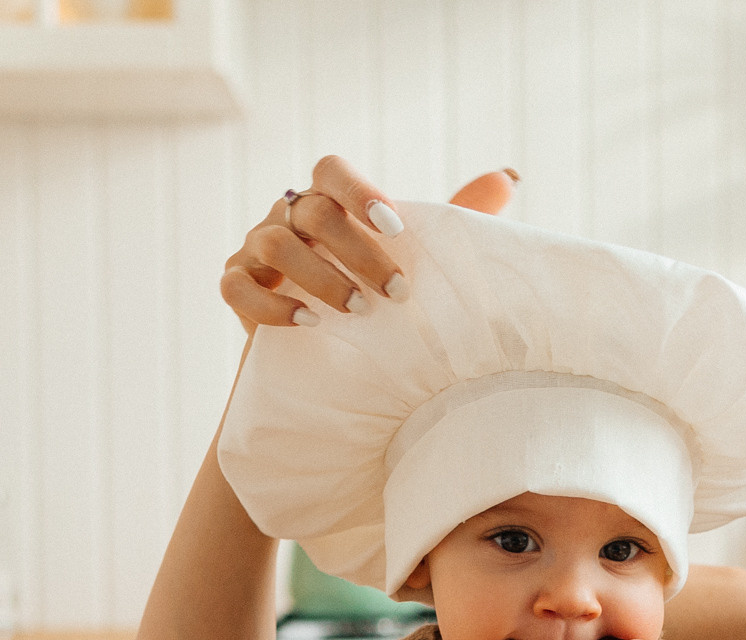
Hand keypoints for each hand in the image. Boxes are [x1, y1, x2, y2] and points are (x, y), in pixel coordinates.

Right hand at [220, 157, 517, 335]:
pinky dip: (271, 307)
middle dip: (357, 252)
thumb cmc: (379, 294)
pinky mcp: (237, 288)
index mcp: (328, 201)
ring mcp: (255, 249)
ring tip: (360, 313)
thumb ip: (455, 216)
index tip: (395, 228)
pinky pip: (238, 287)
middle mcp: (287, 216)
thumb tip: (509, 176)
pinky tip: (309, 325)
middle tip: (397, 294)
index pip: (330, 170)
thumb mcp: (418, 256)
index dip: (360, 192)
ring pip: (274, 246)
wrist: (334, 363)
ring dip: (321, 279)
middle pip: (310, 212)